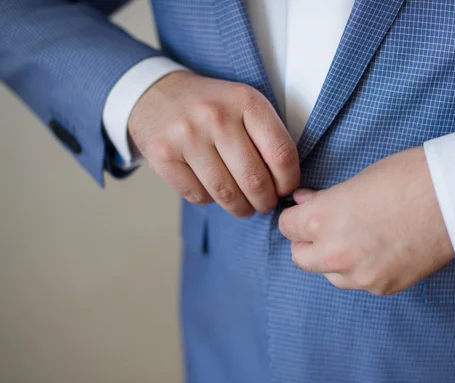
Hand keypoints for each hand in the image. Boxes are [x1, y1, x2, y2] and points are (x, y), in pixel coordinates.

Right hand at [128, 71, 299, 216]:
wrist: (157, 94)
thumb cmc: (212, 107)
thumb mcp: (245, 105)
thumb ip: (268, 137)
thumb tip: (287, 186)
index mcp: (246, 101)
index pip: (281, 154)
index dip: (289, 181)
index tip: (285, 189)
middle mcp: (216, 116)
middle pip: (254, 179)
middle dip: (265, 201)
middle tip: (265, 204)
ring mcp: (187, 136)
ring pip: (226, 193)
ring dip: (240, 208)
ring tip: (244, 207)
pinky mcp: (163, 155)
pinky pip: (198, 195)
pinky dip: (209, 200)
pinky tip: (212, 191)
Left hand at [279, 146, 453, 295]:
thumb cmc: (410, 178)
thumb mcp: (358, 180)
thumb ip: (325, 199)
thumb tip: (304, 202)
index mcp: (323, 220)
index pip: (287, 228)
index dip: (296, 218)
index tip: (303, 214)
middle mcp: (335, 253)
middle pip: (300, 258)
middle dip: (308, 242)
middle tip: (325, 227)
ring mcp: (360, 275)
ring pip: (329, 275)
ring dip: (333, 260)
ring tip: (357, 239)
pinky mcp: (384, 287)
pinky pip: (360, 282)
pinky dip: (363, 269)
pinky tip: (380, 249)